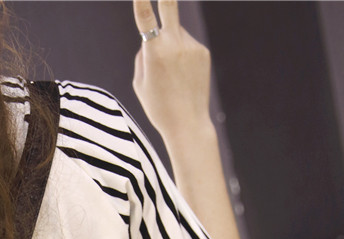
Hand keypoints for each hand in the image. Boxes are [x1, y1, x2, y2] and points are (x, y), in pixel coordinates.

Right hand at [132, 0, 211, 140]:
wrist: (187, 123)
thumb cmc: (158, 106)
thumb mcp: (140, 83)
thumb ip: (143, 56)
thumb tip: (150, 40)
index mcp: (154, 52)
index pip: (145, 19)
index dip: (141, 1)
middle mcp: (174, 44)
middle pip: (170, 7)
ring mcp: (191, 46)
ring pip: (176, 34)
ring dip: (171, 45)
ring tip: (172, 75)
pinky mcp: (203, 51)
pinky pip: (188, 45)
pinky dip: (183, 56)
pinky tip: (183, 76)